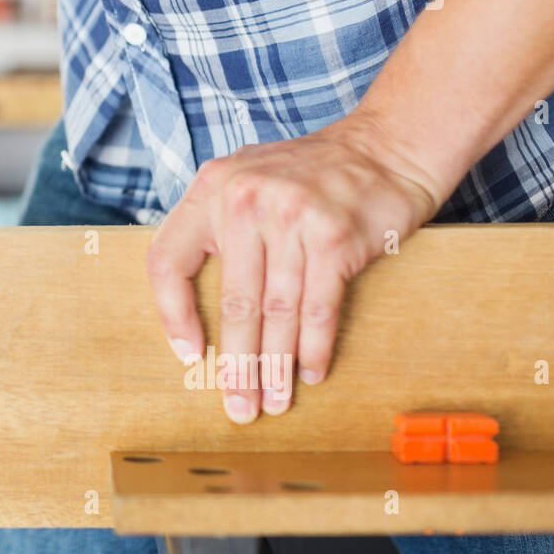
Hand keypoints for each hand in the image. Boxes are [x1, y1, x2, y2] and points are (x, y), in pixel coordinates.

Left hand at [145, 114, 443, 423]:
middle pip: (232, 302)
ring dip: (276, 366)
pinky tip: (310, 372)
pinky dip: (314, 347)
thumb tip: (193, 304)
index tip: (188, 355)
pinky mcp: (335, 236)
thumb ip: (216, 225)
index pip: (168, 260)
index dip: (172, 314)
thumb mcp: (245, 180)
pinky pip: (318, 307)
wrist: (385, 148)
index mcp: (210, 188)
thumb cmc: (310, 175)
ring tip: (275, 401)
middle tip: (239, 405)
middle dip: (236, 364)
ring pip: (276, 312)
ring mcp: (291, 216)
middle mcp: (244, 200)